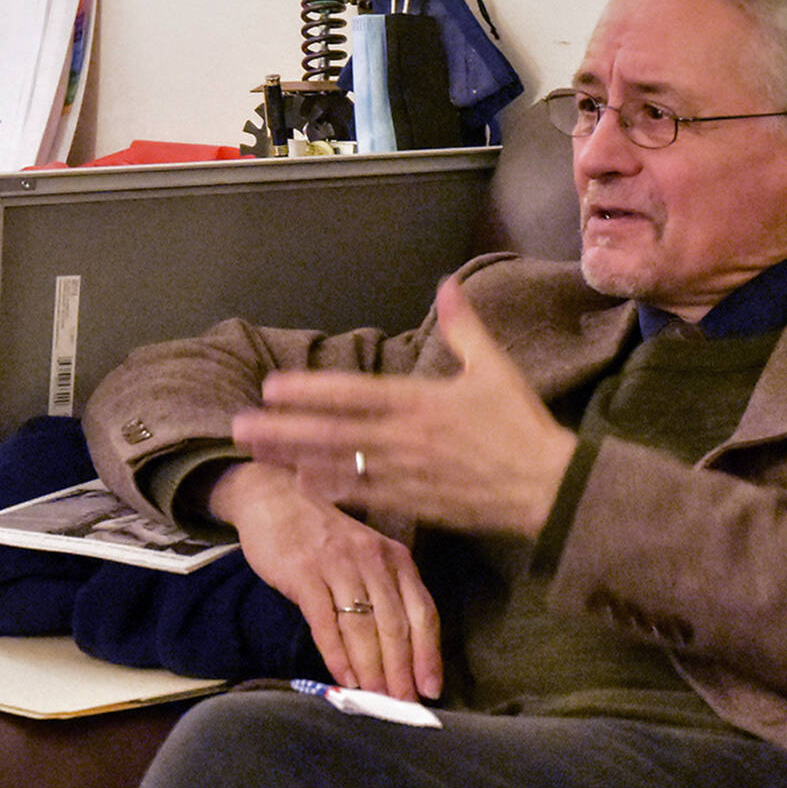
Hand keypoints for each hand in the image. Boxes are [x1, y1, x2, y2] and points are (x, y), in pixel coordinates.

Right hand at [206, 461, 442, 700]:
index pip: (423, 612)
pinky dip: (336, 655)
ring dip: (371, 669)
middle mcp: (373, 560)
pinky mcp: (304, 574)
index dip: (428, 654)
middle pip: (395, 625)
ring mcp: (338, 565)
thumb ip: (383, 593)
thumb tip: (399, 653)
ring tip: (375, 698)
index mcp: (396, 558)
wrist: (275, 499)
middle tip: (402, 703)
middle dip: (401, 671)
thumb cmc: (323, 537)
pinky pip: (326, 623)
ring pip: (363, 628)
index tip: (430, 688)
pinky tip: (343, 678)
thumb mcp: (365, 556)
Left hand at [232, 278, 576, 537]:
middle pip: (331, 434)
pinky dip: (331, 490)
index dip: (308, 391)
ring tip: (256, 455)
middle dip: (282, 429)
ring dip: (294, 459)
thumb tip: (447, 284)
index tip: (271, 387)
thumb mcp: (494, 368)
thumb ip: (464, 327)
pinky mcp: (414, 503)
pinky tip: (301, 485)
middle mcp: (404, 439)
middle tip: (238, 427)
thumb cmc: (520, 426)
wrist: (547, 488)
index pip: (352, 394)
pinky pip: (363, 497)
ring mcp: (405, 475)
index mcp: (420, 402)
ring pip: (338, 467)